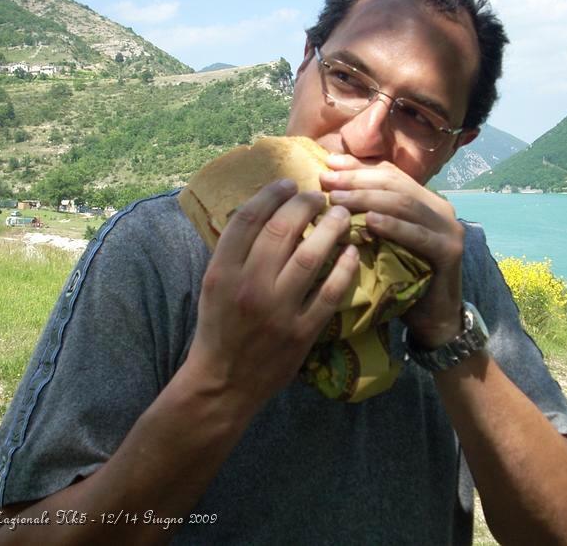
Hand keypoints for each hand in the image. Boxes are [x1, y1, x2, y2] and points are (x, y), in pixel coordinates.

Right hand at [188, 179, 358, 411]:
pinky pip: (330, 292)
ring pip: (311, 256)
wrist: (223, 383)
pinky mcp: (301, 332)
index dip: (271, 194)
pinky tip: (352, 252)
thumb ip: (235, 252)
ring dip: (331, 229)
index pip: (248, 219)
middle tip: (319, 196)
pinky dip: (344, 268)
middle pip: (282, 231)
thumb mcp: (214, 285)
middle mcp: (249, 286)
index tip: (287, 183)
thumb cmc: (218, 328)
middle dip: (305, 205)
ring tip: (342, 215)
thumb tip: (263, 211)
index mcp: (222, 271)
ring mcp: (278, 311)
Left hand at [319, 154, 464, 346]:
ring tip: (338, 201)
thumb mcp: (379, 239)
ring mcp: (448, 228)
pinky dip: (394, 226)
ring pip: (404, 205)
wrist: (432, 319)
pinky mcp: (449, 251)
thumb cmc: (400, 278)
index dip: (358, 169)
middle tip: (327, 183)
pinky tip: (370, 222)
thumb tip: (331, 181)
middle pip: (395, 185)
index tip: (327, 166)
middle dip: (358, 182)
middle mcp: (440, 208)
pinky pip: (418, 235)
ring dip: (368, 200)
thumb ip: (365, 211)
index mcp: (424, 199)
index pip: (390, 174)